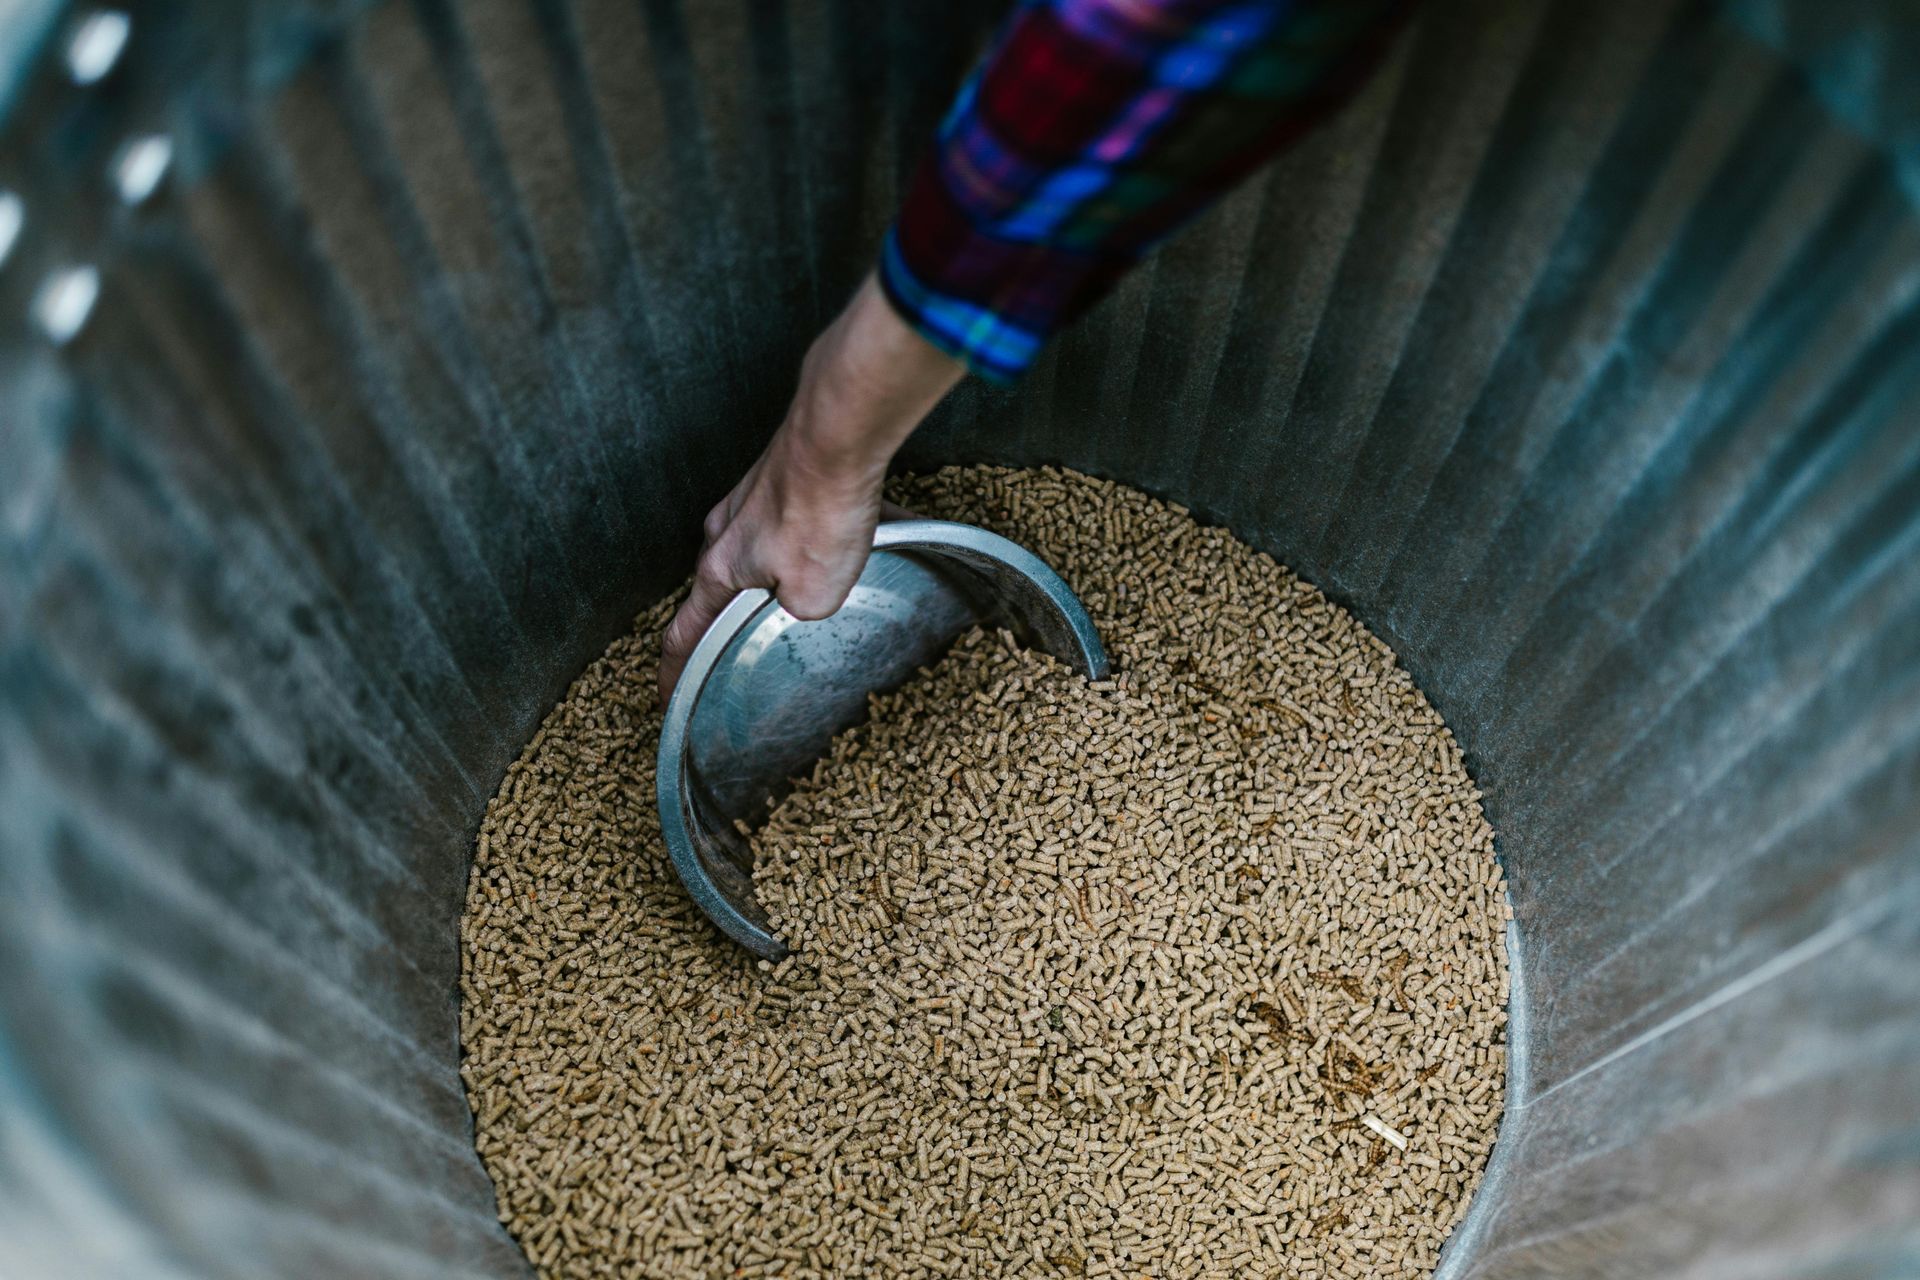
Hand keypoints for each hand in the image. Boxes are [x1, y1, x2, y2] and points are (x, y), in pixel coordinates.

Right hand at [658, 273, 964, 701]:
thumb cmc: (820, 512)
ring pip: (762, 549)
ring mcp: (748, 500)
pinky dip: (820, 535)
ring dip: (790, 567)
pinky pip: (794, 519)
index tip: (665, 694)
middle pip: (723, 585)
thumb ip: (799, 614)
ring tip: (829, 578)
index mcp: (718, 570)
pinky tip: (859, 536)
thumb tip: (802, 604)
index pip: (686, 633)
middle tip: (756, 633)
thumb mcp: (814, 601)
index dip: (676, 671)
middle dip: (742, 610)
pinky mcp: (779, 478)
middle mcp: (723, 532)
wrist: (837, 438)